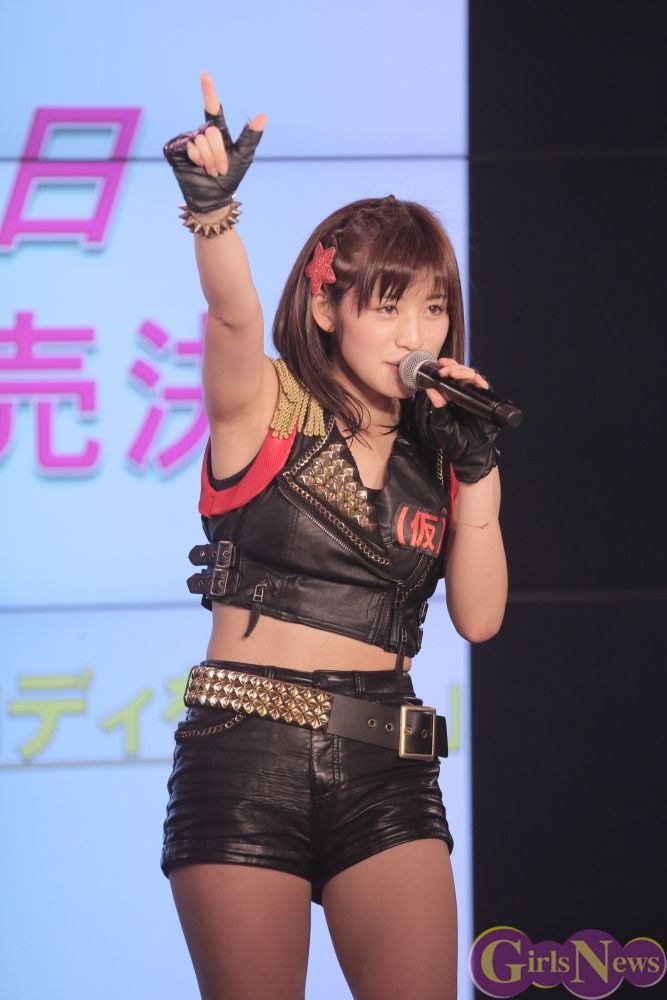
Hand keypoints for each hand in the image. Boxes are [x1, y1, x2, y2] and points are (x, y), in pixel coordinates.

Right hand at [163, 72, 266, 214]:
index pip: (213, 109)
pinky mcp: (175, 149)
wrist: (213, 198)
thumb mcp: (243, 156)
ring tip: (210, 171)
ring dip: (209, 159)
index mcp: (217, 132)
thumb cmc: (229, 178)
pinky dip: (196, 159)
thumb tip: (264, 115)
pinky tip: (196, 167)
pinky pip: (189, 147)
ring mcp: (187, 140)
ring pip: (201, 141)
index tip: (204, 75)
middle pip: (211, 132)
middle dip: (219, 153)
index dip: (208, 92)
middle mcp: (200, 133)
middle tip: (220, 168)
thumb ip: (251, 136)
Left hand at [427, 358, 499, 483]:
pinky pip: (484, 389)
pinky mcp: (487, 404)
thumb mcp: (441, 425)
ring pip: (472, 378)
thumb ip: (438, 408)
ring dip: (464, 372)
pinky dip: (479, 382)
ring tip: (454, 373)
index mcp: (452, 400)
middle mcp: (464, 397)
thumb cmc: (455, 444)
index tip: (438, 365)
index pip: (450, 379)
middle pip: (461, 375)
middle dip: (454, 368)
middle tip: (445, 369)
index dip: (446, 369)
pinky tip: (472, 380)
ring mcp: (476, 399)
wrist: (470, 456)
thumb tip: (431, 390)